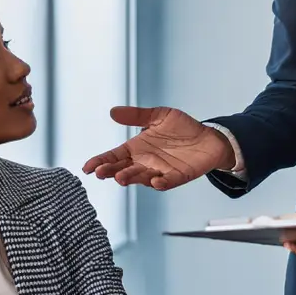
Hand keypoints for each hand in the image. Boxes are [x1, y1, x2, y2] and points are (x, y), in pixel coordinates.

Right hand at [82, 106, 234, 190]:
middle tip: (102, 172)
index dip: (100, 161)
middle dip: (111, 171)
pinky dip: (160, 183)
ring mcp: (159, 171)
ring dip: (131, 178)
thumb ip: (138, 116)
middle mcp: (144, 162)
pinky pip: (166, 182)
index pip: (114, 156)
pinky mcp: (176, 177)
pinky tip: (155, 181)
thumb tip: (112, 112)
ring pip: (140, 178)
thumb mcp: (159, 116)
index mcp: (137, 148)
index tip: (87, 167)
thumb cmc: (182, 128)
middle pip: (123, 169)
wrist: (208, 138)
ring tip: (121, 177)